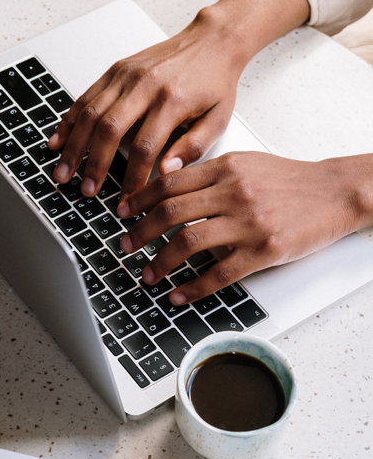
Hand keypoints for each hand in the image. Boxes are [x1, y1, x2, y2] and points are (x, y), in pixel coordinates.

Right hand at [47, 11, 247, 197]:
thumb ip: (193, 148)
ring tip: (62, 172)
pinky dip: (68, 121)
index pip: (145, 148)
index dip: (132, 178)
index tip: (126, 200)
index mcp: (172, 101)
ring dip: (73, 146)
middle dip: (93, 164)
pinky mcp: (116, 70)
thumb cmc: (214, 82)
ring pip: (90, 113)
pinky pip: (85, 97)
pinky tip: (58, 140)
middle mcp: (145, 85)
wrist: (212, 40)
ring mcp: (126, 76)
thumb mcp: (217, 119)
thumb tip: (166, 173)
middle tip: (85, 190)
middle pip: (109, 130)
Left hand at [117, 152, 372, 303]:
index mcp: (226, 168)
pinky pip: (219, 273)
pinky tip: (178, 295)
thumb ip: (209, 175)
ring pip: (188, 242)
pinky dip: (193, 287)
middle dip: (140, 232)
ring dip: (160, 262)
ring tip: (147, 274)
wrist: (336, 192)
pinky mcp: (264, 250)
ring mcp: (248, 222)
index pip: (170, 182)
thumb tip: (168, 189)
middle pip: (171, 212)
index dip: (139, 199)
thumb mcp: (246, 164)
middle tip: (125, 245)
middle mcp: (234, 192)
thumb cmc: (289, 181)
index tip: (123, 212)